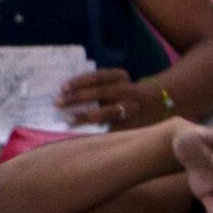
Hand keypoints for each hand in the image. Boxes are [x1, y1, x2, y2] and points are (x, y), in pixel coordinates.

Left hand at [54, 67, 175, 132]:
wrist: (155, 105)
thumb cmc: (122, 94)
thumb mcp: (113, 83)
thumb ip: (95, 87)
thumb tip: (65, 94)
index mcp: (121, 76)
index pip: (98, 76)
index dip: (79, 81)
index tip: (62, 86)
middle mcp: (128, 90)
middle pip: (100, 92)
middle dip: (77, 98)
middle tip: (58, 102)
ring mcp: (132, 109)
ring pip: (106, 112)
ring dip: (85, 117)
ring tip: (68, 120)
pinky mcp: (132, 125)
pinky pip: (111, 130)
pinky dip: (95, 132)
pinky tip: (81, 136)